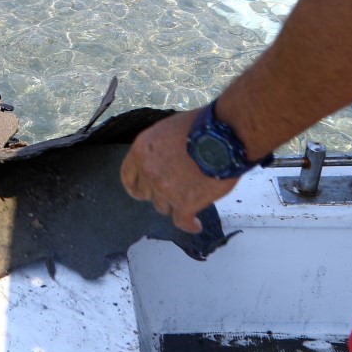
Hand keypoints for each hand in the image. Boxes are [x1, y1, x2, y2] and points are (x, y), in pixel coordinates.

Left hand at [119, 111, 237, 233]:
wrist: (223, 137)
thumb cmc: (202, 126)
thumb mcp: (169, 130)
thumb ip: (160, 148)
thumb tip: (164, 159)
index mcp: (142, 150)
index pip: (128, 175)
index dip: (136, 185)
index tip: (141, 191)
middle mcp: (149, 170)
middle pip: (147, 194)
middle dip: (158, 194)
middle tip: (173, 191)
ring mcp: (165, 189)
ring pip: (164, 207)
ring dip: (176, 204)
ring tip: (192, 198)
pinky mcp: (184, 203)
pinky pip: (182, 221)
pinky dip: (189, 224)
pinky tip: (195, 224)